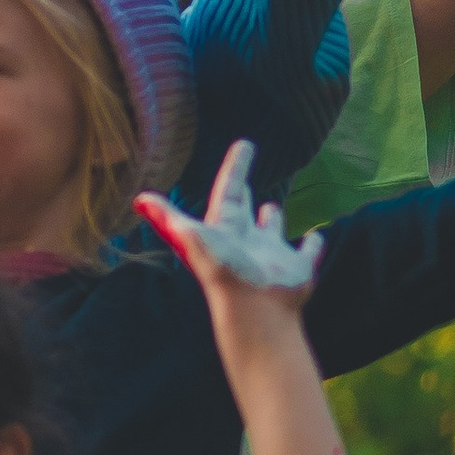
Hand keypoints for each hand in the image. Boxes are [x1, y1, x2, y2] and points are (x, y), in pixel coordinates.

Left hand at [137, 140, 326, 302]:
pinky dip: (313, 245)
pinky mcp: (297, 268)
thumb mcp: (190, 237)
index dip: (236, 168)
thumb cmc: (222, 271)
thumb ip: (167, 217)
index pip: (230, 191)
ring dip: (273, 220)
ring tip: (273, 207)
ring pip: (272, 232)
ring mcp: (272, 256)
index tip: (244, 145)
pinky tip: (316, 237)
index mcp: (226, 230)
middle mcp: (247, 242)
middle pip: (245, 213)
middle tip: (246, 177)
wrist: (253, 309)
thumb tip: (138, 199)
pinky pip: (308, 253)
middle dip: (246, 193)